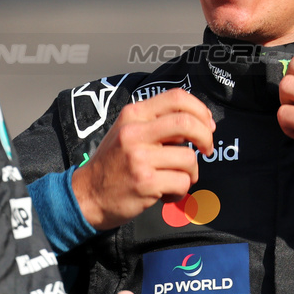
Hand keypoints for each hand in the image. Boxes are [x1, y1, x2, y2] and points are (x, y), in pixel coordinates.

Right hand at [72, 89, 214, 229]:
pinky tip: (165, 194)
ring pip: (189, 158)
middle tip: (207, 149)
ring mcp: (139, 157)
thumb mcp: (127, 132)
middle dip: (206, 137)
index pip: (176, 97)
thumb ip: (157, 124)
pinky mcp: (145, 182)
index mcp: (133, 115)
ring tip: (174, 179)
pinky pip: (182, 182)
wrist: (86, 195)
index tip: (207, 125)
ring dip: (191, 173)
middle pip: (186, 122)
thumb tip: (196, 125)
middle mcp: (135, 132)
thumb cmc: (112, 165)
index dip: (200, 110)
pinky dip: (180, 191)